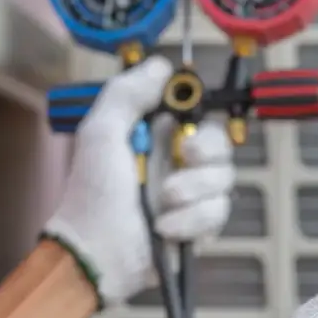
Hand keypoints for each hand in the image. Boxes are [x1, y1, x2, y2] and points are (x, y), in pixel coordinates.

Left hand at [43, 57, 234, 303]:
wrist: (96, 252)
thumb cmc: (93, 192)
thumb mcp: (101, 133)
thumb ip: (126, 94)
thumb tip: (161, 65)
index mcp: (159, 138)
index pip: (199, 115)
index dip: (202, 114)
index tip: (189, 119)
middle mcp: (181, 163)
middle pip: (222, 144)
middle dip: (207, 151)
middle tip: (185, 158)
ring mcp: (194, 196)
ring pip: (224, 179)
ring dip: (194, 190)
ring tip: (163, 202)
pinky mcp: (201, 226)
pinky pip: (218, 213)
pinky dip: (192, 220)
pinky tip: (165, 228)